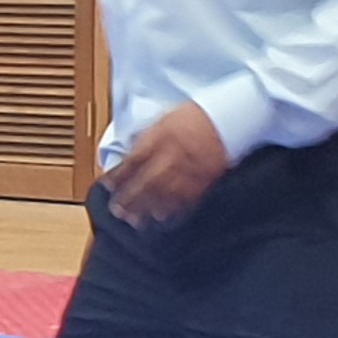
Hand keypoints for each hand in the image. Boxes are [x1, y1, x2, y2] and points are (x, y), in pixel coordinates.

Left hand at [103, 103, 229, 227]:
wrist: (229, 118)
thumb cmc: (195, 117)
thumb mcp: (163, 119)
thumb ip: (145, 137)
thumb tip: (128, 151)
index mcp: (159, 137)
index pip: (133, 160)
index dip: (118, 175)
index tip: (108, 185)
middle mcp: (172, 155)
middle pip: (145, 181)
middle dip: (128, 198)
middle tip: (116, 210)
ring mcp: (189, 170)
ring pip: (163, 193)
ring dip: (146, 208)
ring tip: (133, 219)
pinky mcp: (205, 180)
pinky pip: (185, 198)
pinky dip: (171, 209)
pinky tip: (161, 216)